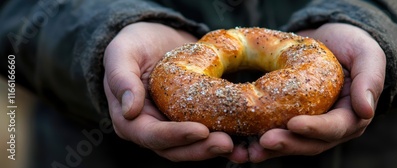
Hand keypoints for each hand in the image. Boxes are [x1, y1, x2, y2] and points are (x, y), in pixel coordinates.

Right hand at [103, 22, 246, 161]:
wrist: (159, 40)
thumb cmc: (136, 44)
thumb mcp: (122, 52)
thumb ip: (121, 78)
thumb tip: (128, 110)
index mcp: (131, 120)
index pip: (151, 135)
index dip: (175, 136)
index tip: (200, 131)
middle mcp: (154, 130)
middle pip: (176, 149)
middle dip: (201, 148)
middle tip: (227, 143)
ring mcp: (175, 128)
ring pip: (195, 147)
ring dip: (216, 149)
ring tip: (241, 147)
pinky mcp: (194, 121)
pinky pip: (209, 136)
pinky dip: (228, 139)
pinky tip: (247, 142)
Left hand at [248, 23, 385, 161]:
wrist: (331, 39)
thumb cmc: (352, 45)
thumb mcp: (368, 55)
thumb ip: (370, 80)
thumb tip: (366, 110)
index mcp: (351, 115)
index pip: (335, 127)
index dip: (315, 128)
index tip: (293, 124)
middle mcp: (330, 127)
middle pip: (310, 143)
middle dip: (288, 144)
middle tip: (264, 140)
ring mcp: (309, 126)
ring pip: (291, 144)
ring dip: (270, 149)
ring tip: (248, 151)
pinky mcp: (290, 120)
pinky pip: (277, 134)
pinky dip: (259, 141)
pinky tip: (240, 146)